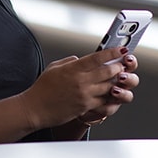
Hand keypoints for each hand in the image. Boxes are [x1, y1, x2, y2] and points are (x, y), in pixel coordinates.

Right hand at [18, 47, 139, 129]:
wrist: (35, 108)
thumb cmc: (42, 88)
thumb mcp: (54, 67)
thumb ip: (70, 61)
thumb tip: (81, 59)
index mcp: (73, 68)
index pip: (98, 57)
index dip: (112, 52)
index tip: (121, 49)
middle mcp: (80, 81)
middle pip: (108, 72)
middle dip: (118, 67)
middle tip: (122, 64)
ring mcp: (84, 95)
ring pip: (109, 87)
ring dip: (116, 82)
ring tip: (119, 78)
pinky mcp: (85, 107)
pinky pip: (104, 101)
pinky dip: (110, 96)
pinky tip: (111, 93)